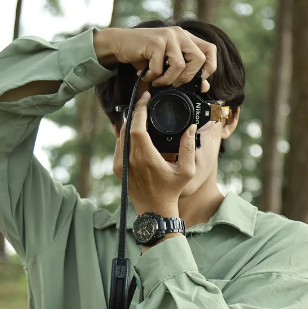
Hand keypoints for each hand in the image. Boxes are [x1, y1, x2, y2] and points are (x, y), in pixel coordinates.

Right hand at [93, 26, 216, 91]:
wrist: (120, 44)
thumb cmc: (144, 56)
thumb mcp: (167, 65)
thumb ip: (185, 73)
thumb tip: (205, 87)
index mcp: (186, 38)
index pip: (211, 50)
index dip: (209, 67)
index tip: (198, 81)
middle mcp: (180, 34)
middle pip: (199, 59)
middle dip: (188, 77)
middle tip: (174, 84)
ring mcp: (168, 36)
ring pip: (180, 65)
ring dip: (167, 80)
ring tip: (156, 81)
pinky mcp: (156, 42)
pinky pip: (160, 67)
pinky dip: (152, 76)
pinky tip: (144, 75)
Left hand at [113, 91, 196, 217]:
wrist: (154, 210)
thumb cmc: (172, 190)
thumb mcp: (187, 171)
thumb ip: (189, 148)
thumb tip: (190, 127)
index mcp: (146, 158)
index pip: (137, 127)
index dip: (140, 110)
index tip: (145, 98)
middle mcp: (130, 160)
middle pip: (128, 128)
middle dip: (136, 113)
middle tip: (145, 103)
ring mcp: (121, 165)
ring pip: (121, 136)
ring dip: (130, 124)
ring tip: (141, 115)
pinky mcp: (117, 169)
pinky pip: (119, 146)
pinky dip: (125, 136)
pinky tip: (134, 131)